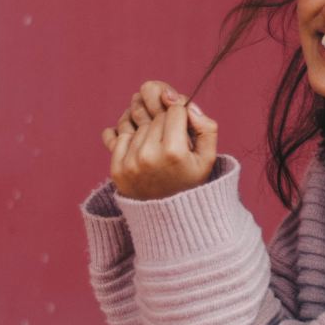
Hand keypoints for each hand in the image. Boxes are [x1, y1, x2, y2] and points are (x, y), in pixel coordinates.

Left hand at [101, 79, 218, 199]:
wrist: (168, 218)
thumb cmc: (190, 183)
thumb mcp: (209, 158)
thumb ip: (206, 127)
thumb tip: (188, 105)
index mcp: (174, 152)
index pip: (175, 110)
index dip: (181, 115)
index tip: (183, 127)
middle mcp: (149, 156)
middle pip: (155, 116)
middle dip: (165, 123)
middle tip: (171, 140)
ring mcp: (130, 162)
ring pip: (137, 123)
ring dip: (147, 130)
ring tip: (157, 147)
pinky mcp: (116, 169)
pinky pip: (119, 134)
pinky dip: (129, 138)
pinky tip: (141, 150)